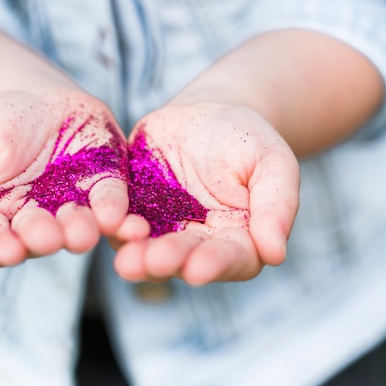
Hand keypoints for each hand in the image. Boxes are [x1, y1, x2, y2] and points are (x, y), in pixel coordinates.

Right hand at [0, 90, 129, 266]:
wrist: (41, 97)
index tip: (7, 250)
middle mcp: (35, 221)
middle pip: (36, 240)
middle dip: (42, 239)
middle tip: (48, 237)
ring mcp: (72, 208)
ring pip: (76, 228)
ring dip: (80, 232)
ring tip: (83, 231)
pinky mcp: (104, 189)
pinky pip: (111, 203)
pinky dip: (115, 212)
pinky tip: (117, 219)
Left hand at [113, 102, 299, 284]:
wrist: (204, 114)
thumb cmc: (246, 139)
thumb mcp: (271, 161)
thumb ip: (277, 204)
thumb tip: (276, 254)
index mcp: (240, 239)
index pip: (232, 259)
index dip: (215, 265)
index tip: (198, 270)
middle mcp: (199, 244)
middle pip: (185, 260)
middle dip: (170, 262)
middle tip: (154, 261)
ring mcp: (163, 230)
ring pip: (149, 250)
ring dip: (138, 256)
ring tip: (126, 260)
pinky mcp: (132, 212)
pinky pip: (120, 224)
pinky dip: (114, 229)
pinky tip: (108, 227)